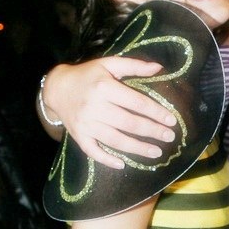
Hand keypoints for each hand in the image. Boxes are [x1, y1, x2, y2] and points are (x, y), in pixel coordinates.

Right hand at [45, 59, 178, 167]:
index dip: (156, 112)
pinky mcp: (78, 136)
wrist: (57, 88)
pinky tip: (122, 164)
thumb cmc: (88, 75)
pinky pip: (93, 151)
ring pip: (115, 140)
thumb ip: (133, 65)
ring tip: (156, 152)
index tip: (171, 120)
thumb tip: (159, 68)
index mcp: (104, 87)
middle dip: (152, 131)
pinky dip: (107, 159)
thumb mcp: (109, 64)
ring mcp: (86, 124)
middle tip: (169, 137)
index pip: (136, 102)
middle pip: (129, 123)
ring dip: (137, 148)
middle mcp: (95, 107)